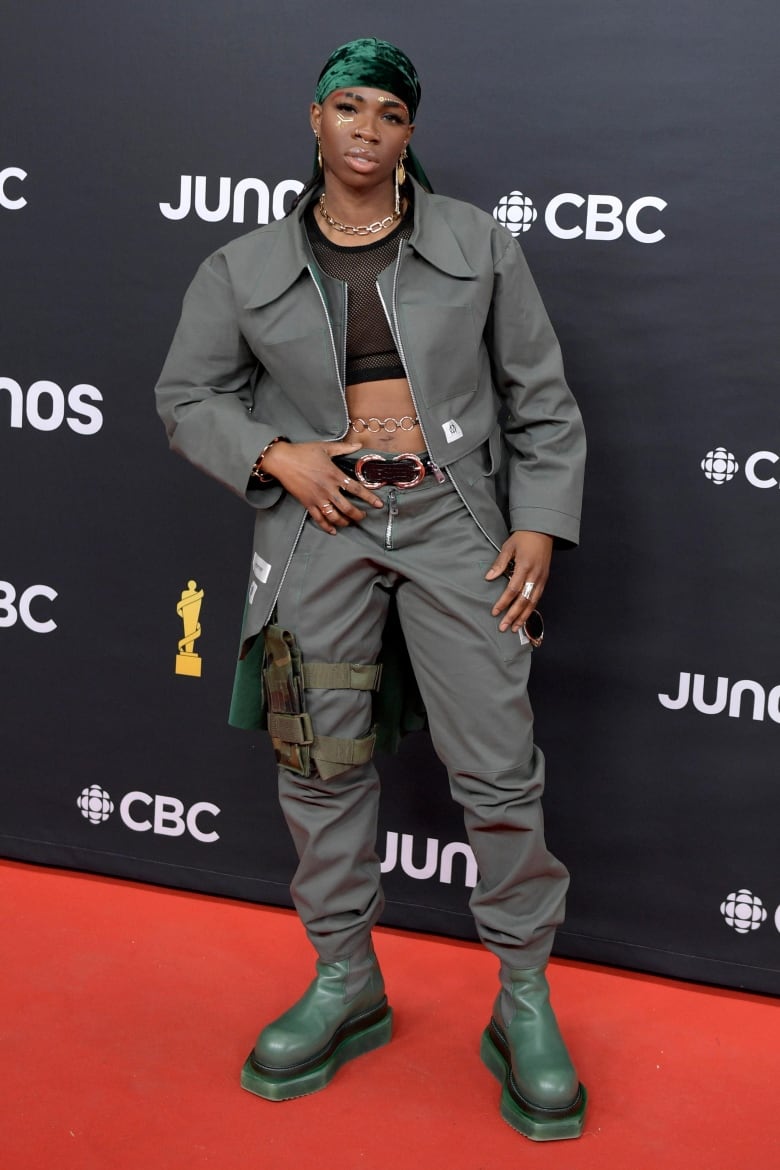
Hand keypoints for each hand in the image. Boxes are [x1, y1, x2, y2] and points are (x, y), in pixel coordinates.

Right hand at [259, 439, 383, 532]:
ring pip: (334, 516)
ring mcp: (317, 498)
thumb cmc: (303, 452)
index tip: (378, 505)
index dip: (369, 498)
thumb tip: (359, 445)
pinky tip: (333, 531)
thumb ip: (344, 448)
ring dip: (344, 522)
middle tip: (363, 517)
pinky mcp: (307, 503)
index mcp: (334, 475)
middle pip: (347, 508)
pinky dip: (327, 527)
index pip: (356, 489)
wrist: (282, 460)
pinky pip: (319, 519)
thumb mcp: (325, 447)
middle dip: (358, 515)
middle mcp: (328, 489)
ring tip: (349, 522)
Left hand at [485, 530, 553, 631]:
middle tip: (503, 627)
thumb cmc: (523, 538)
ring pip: (532, 602)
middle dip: (513, 615)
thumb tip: (488, 578)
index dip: (503, 602)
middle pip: (523, 600)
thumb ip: (499, 563)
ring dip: (523, 617)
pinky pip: (537, 598)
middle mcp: (535, 575)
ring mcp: (541, 579)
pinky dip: (531, 609)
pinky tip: (524, 617)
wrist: (543, 531)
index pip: (512, 589)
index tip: (494, 612)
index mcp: (525, 566)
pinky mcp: (544, 580)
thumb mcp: (508, 547)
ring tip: (515, 628)